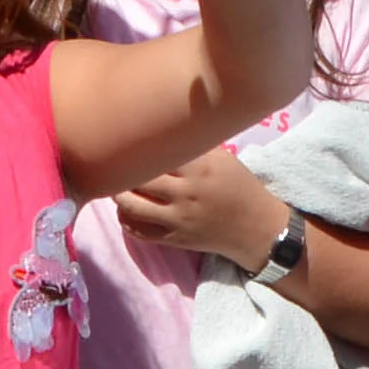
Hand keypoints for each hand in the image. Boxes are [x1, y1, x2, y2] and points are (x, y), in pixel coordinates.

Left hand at [112, 147, 290, 267]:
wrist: (255, 227)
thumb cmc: (238, 186)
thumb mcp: (223, 159)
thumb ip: (195, 146)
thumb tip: (165, 128)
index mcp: (200, 169)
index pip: (159, 154)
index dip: (140, 146)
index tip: (125, 137)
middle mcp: (186, 193)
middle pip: (141, 178)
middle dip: (123, 169)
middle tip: (114, 160)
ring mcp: (178, 219)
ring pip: (133, 206)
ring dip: (118, 194)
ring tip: (114, 184)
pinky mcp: (175, 239)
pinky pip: (140, 232)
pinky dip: (125, 220)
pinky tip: (123, 210)